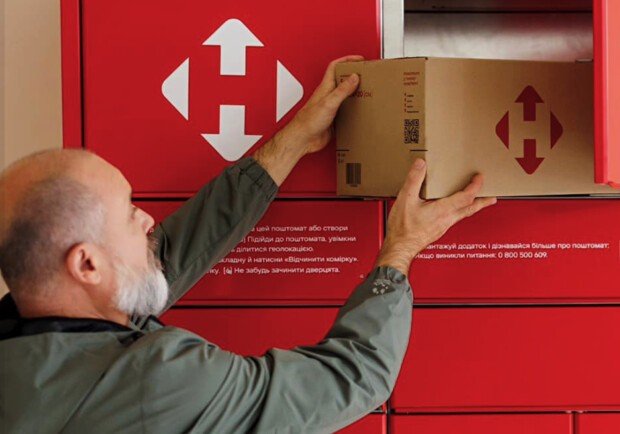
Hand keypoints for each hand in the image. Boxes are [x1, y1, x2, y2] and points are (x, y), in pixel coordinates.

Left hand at [254, 55, 362, 185]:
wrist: (303, 139)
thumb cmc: (308, 121)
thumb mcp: (329, 102)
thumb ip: (342, 90)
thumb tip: (354, 77)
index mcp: (325, 87)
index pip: (335, 66)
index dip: (347, 60)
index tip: (360, 60)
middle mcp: (328, 95)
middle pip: (342, 80)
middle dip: (354, 75)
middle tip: (367, 75)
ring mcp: (331, 107)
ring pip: (345, 95)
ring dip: (355, 93)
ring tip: (367, 92)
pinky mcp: (333, 118)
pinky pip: (346, 110)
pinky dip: (354, 109)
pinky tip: (360, 111)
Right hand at [376, 159, 496, 274]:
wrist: (400, 248)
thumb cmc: (403, 229)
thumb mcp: (405, 199)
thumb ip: (414, 180)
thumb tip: (421, 164)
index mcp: (442, 210)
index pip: (466, 197)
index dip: (475, 186)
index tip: (479, 178)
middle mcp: (446, 220)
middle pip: (470, 209)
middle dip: (482, 202)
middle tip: (492, 198)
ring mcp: (443, 227)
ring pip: (463, 215)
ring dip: (472, 207)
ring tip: (477, 203)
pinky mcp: (438, 232)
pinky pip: (454, 220)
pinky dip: (460, 213)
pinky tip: (453, 212)